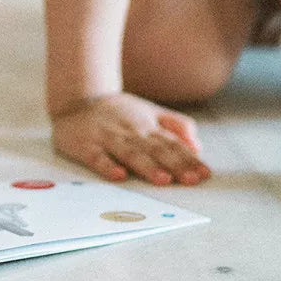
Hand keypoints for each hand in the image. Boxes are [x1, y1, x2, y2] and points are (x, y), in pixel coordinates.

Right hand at [51, 92, 211, 185]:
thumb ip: (175, 126)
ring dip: (147, 166)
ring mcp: (108, 137)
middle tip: (192, 180)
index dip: (189, 159)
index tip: (205, 174)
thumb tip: (198, 146)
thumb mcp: (149, 111)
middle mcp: (130, 131)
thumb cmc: (116, 111)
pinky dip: (107, 166)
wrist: (75, 101)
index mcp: (147, 126)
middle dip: (175, 165)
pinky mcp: (86, 145)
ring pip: (130, 153)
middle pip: (156, 149)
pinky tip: (118, 175)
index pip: (172, 144)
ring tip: (163, 180)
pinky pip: (97, 157)